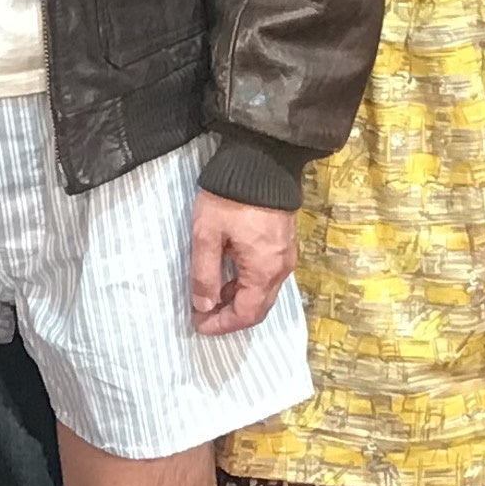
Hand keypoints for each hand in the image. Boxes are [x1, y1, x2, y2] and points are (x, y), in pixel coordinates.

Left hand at [186, 189, 295, 334]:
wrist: (260, 161)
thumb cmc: (230, 198)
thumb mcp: (207, 235)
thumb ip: (204, 273)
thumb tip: (204, 305)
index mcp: (264, 270)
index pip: (246, 314)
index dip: (222, 325)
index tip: (198, 323)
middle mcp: (281, 268)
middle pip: (259, 308)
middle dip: (230, 317)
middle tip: (203, 315)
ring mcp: (286, 256)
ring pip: (263, 293)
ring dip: (238, 300)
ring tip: (210, 296)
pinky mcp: (284, 244)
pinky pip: (267, 276)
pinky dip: (247, 284)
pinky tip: (227, 275)